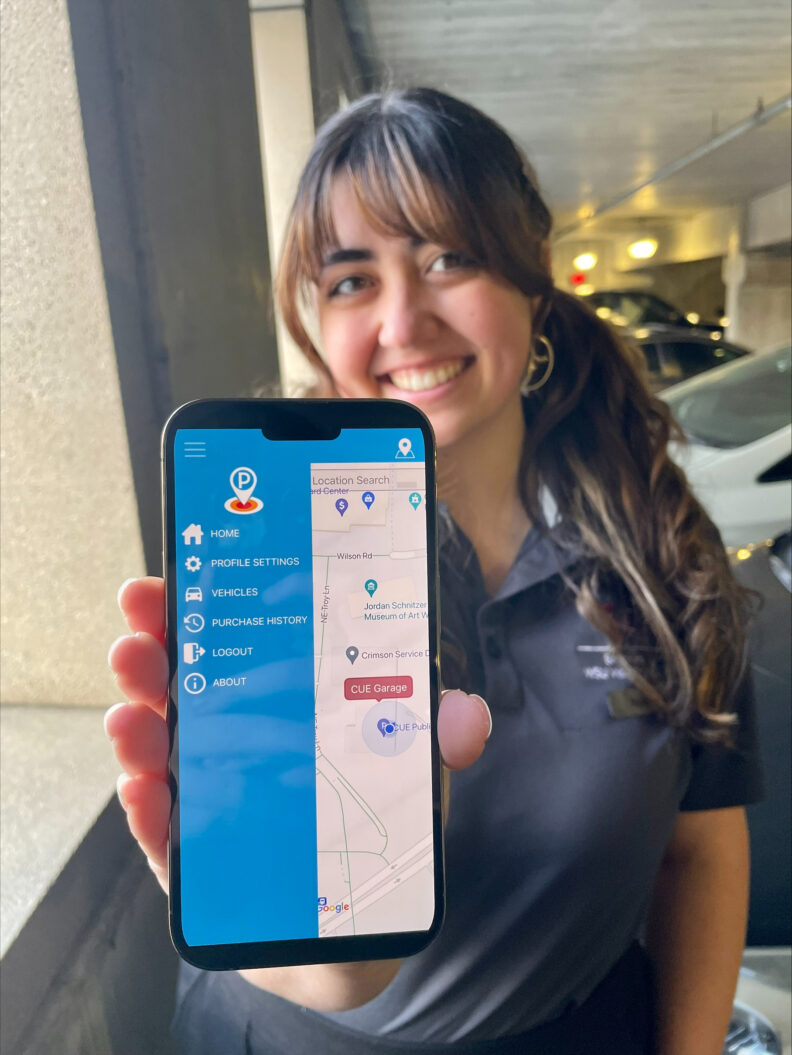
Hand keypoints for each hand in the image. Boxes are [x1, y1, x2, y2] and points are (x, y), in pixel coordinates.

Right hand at [106, 577, 491, 895]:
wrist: (349, 934)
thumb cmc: (366, 827)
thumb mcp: (407, 773)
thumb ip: (436, 741)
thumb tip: (467, 715)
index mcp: (269, 710)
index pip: (227, 647)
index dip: (199, 612)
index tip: (177, 580)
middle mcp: (229, 746)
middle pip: (182, 694)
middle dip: (153, 659)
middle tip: (136, 634)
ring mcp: (207, 801)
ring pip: (162, 759)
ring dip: (140, 732)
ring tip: (131, 716)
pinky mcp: (197, 864)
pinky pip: (165, 837)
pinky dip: (149, 814)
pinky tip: (143, 789)